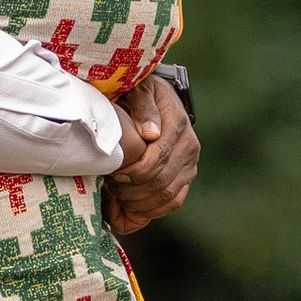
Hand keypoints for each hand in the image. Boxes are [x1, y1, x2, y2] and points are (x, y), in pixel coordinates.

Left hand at [106, 72, 199, 233]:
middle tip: (110, 185)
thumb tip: (151, 134)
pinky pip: (172, 203)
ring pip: (167, 197)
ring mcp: (190, 164)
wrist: (153, 98)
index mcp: (177, 124)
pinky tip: (128, 206)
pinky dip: (149, 211)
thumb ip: (143, 107)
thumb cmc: (138, 93)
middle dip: (131, 189)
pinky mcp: (186, 177)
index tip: (112, 173)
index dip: (133, 172)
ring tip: (117, 194)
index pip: (157, 159)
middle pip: (161, 182)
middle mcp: (189, 147)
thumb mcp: (138, 90)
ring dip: (138, 202)